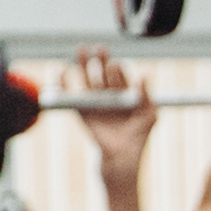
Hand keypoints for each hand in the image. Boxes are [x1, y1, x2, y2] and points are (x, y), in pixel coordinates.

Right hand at [63, 49, 154, 193]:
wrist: (120, 162)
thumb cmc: (138, 141)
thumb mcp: (149, 117)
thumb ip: (147, 96)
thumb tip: (143, 74)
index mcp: (126, 96)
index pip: (120, 76)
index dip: (115, 68)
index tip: (112, 64)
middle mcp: (111, 97)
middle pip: (103, 73)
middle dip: (99, 60)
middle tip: (96, 48)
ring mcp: (96, 104)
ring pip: (88, 80)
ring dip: (83, 64)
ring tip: (80, 49)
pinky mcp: (82, 113)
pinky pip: (72, 95)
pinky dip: (64, 83)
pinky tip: (60, 69)